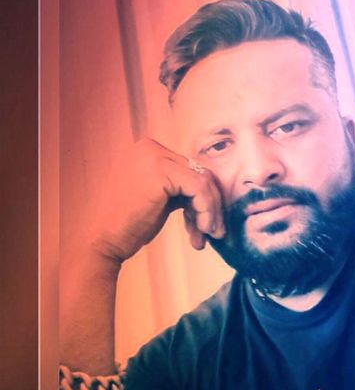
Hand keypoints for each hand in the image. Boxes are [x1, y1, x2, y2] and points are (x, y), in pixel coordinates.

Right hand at [88, 137, 224, 263]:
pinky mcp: (161, 171)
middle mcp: (150, 147)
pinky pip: (199, 188)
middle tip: (213, 232)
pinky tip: (201, 231)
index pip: (190, 169)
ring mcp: (155, 156)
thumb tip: (215, 190)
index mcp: (147, 150)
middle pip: (199, 172)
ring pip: (203, 181)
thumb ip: (180, 187)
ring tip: (207, 236)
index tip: (204, 224)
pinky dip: (206, 210)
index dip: (203, 197)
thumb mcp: (158, 197)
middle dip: (209, 205)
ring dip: (210, 211)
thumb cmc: (129, 225)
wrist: (103, 242)